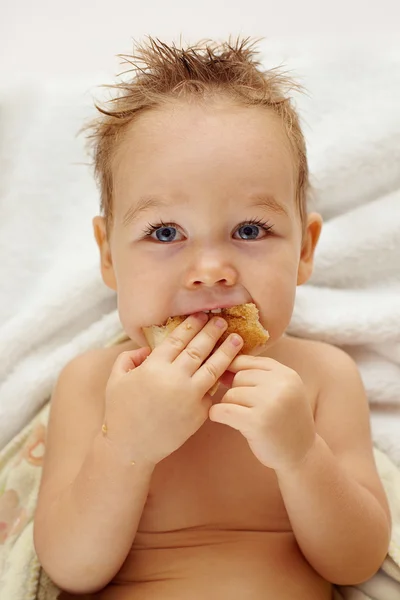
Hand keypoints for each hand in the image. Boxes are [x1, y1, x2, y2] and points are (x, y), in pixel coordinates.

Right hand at [103, 313, 242, 465]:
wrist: (131, 448)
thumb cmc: (120, 412)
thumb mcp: (116, 379)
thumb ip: (129, 357)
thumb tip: (148, 349)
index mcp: (154, 366)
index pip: (178, 339)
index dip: (191, 325)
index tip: (201, 315)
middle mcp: (175, 378)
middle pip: (199, 348)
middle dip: (212, 332)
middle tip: (222, 320)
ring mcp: (189, 396)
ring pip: (213, 368)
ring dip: (226, 351)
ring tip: (237, 339)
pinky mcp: (199, 413)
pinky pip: (212, 392)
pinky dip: (219, 380)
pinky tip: (228, 369)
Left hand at [209, 355, 315, 471]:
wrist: (301, 453)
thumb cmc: (284, 420)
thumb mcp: (279, 391)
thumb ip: (256, 375)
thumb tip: (221, 363)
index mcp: (286, 374)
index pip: (249, 361)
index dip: (235, 369)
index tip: (229, 380)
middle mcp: (281, 385)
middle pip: (239, 377)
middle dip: (235, 391)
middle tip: (244, 407)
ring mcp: (269, 403)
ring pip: (231, 394)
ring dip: (229, 405)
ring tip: (242, 417)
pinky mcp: (257, 422)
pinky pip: (224, 410)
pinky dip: (217, 414)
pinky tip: (220, 418)